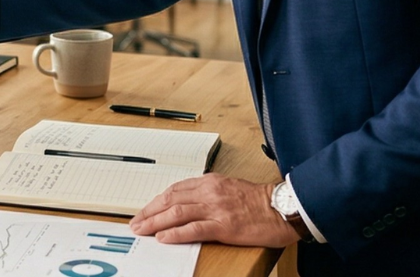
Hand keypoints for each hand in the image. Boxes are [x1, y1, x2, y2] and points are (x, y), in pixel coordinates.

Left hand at [128, 174, 297, 247]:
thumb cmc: (260, 202)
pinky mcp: (224, 225)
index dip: (156, 201)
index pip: (175, 190)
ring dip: (155, 222)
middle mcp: (210, 192)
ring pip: (177, 212)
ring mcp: (216, 208)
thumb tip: (187, 204)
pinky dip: (176, 233)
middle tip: (136, 222)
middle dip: (150, 212)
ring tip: (142, 230)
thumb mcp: (229, 189)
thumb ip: (209, 194)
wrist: (283, 208)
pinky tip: (164, 237)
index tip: (144, 211)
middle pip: (171, 199)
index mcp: (210, 182)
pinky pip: (194, 228)